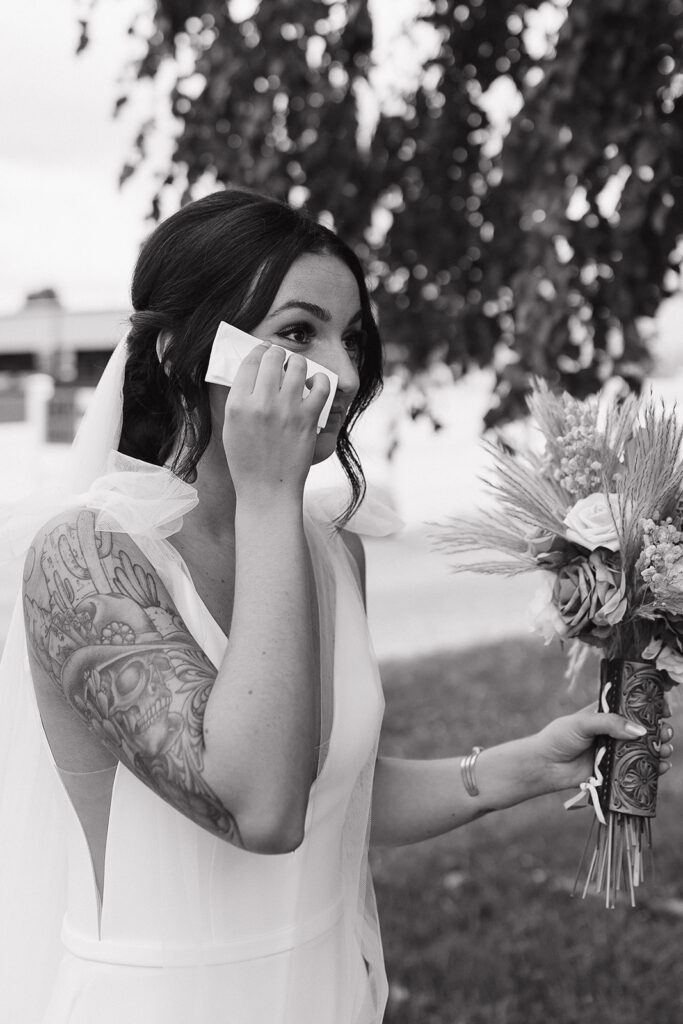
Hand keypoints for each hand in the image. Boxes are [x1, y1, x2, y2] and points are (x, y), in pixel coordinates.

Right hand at [222, 343, 330, 503]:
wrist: (267, 489)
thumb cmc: (247, 462)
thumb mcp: (231, 427)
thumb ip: (239, 399)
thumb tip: (250, 372)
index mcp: (237, 405)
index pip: (249, 362)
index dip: (258, 351)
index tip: (264, 350)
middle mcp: (261, 404)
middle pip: (272, 358)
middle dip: (278, 353)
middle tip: (281, 357)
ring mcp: (286, 410)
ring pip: (297, 366)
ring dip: (299, 363)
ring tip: (298, 369)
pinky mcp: (307, 419)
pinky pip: (320, 386)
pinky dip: (320, 381)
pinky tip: (315, 385)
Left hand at [530, 704, 673, 794]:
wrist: (545, 766)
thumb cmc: (559, 737)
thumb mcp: (582, 723)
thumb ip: (609, 723)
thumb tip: (639, 730)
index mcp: (606, 715)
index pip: (632, 708)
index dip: (650, 708)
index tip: (664, 709)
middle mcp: (614, 733)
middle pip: (644, 730)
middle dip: (659, 730)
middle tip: (665, 732)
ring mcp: (616, 752)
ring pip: (645, 750)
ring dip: (659, 749)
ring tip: (665, 749)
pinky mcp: (616, 772)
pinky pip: (638, 770)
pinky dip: (653, 769)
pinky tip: (662, 767)